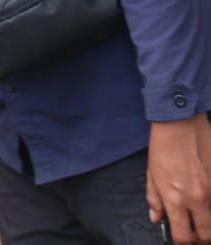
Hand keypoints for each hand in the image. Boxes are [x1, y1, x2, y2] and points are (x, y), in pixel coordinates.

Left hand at [147, 116, 210, 243]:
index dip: (183, 243)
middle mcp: (197, 198)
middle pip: (206, 235)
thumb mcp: (151, 175)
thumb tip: (156, 217)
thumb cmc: (163, 147)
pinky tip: (205, 197)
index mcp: (175, 199)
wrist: (180, 124)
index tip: (182, 242)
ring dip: (209, 222)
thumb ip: (154, 199)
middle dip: (201, 239)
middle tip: (196, 235)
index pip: (183, 236)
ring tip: (200, 216)